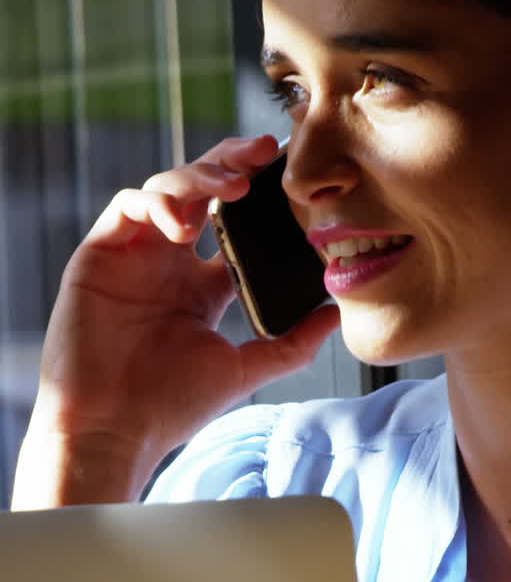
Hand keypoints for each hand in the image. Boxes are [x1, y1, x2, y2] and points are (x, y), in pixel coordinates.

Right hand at [13, 135, 339, 505]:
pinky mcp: (99, 255)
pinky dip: (157, 203)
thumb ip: (293, 341)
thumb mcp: (245, 368)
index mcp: (202, 286)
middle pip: (201, 191)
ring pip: (166, 188)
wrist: (114, 430)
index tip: (294, 179)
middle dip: (232, 162)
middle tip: (265, 151)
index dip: (261, 197)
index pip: (234, 224)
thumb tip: (340, 313)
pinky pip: (127, 207)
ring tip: (232, 188)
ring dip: (199, 177)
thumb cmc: (172, 407)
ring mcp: (133, 256)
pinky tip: (185, 225)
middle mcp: (168, 263)